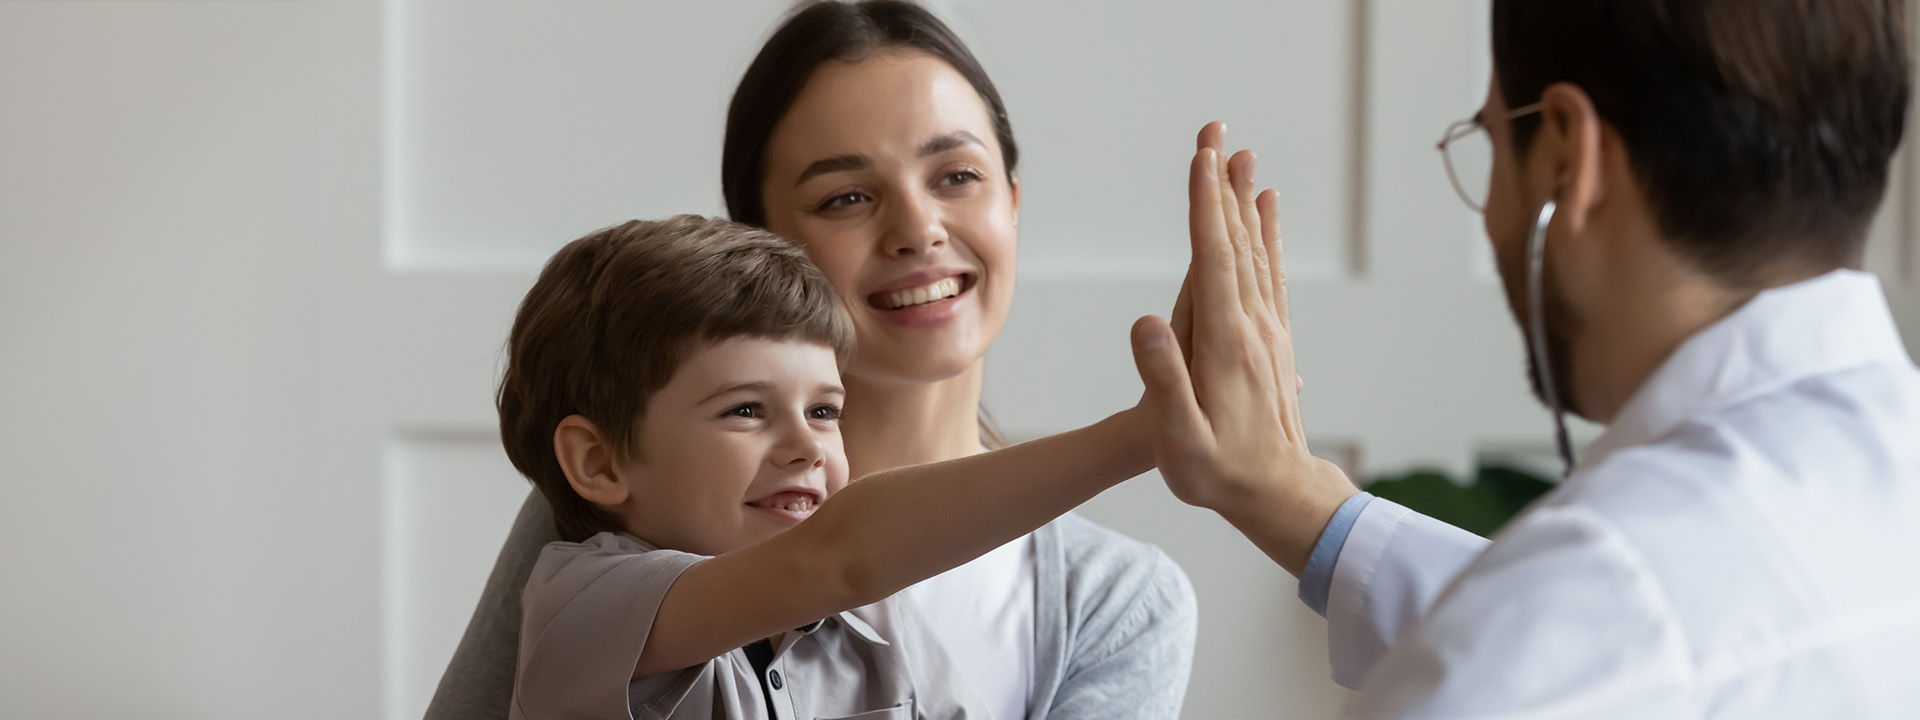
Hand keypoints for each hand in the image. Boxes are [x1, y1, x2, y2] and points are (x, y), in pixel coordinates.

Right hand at [1129, 123, 1355, 575]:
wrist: (1279, 494)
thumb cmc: (1219, 473)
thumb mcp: (1180, 441)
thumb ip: (1164, 383)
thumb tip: (1146, 323)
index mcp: (1225, 344)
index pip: (1213, 261)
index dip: (1205, 209)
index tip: (1201, 160)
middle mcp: (1253, 327)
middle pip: (1237, 242)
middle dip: (1223, 186)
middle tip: (1218, 132)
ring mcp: (1266, 331)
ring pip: (1256, 252)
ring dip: (1245, 202)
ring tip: (1242, 158)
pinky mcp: (1271, 339)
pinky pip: (1268, 274)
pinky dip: (1264, 236)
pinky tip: (1263, 213)